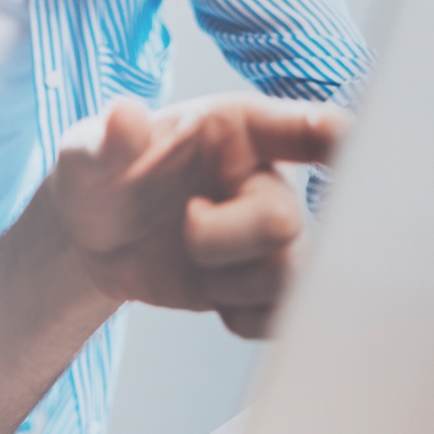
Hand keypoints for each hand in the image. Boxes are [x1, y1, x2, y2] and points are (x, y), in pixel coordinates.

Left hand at [42, 95, 348, 336]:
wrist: (91, 240)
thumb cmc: (98, 179)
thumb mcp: (86, 153)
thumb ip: (105, 139)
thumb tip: (123, 116)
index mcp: (238, 131)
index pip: (309, 128)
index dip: (340, 138)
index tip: (347, 145)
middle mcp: (267, 181)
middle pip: (284, 220)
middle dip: (223, 237)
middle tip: (185, 222)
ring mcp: (269, 237)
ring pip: (290, 275)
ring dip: (230, 282)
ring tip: (192, 261)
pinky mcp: (263, 285)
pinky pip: (281, 316)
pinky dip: (244, 318)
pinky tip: (211, 296)